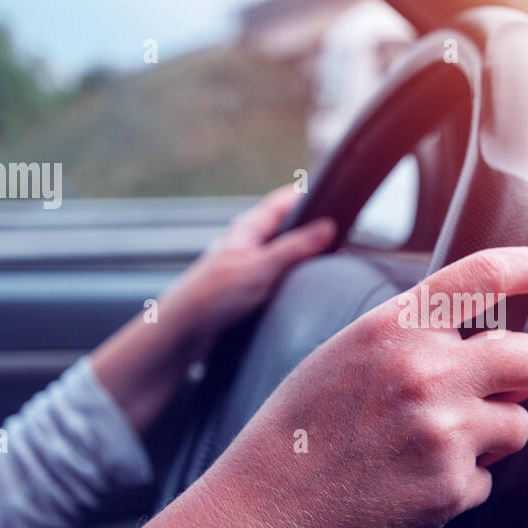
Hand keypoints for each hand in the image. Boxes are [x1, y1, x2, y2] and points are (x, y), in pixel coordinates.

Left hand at [91, 186, 334, 433]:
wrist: (181, 332)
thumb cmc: (212, 297)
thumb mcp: (260, 268)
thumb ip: (294, 248)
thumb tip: (328, 227)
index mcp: (248, 227)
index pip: (286, 199)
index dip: (313, 196)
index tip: (341, 199)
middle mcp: (248, 241)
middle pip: (288, 224)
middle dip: (314, 226)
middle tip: (345, 233)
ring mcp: (247, 263)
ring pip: (284, 249)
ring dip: (305, 253)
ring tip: (332, 259)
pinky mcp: (247, 285)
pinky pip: (278, 271)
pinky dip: (294, 273)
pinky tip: (306, 285)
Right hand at [117, 247, 527, 527]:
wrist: (266, 511)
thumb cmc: (296, 435)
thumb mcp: (343, 353)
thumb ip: (408, 335)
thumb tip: (467, 333)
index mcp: (395, 327)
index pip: (486, 275)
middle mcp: (427, 371)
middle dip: (520, 377)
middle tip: (490, 393)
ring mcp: (444, 430)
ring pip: (517, 424)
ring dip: (490, 438)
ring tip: (430, 448)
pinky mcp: (452, 486)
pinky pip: (488, 479)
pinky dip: (460, 484)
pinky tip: (411, 484)